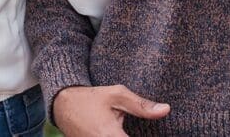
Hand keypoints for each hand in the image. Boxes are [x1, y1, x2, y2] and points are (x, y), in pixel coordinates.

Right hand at [53, 84, 169, 136]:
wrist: (63, 106)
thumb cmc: (91, 99)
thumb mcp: (117, 95)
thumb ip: (141, 105)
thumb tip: (166, 109)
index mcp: (110, 136)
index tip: (158, 134)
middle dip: (136, 136)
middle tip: (136, 128)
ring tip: (126, 128)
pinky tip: (120, 132)